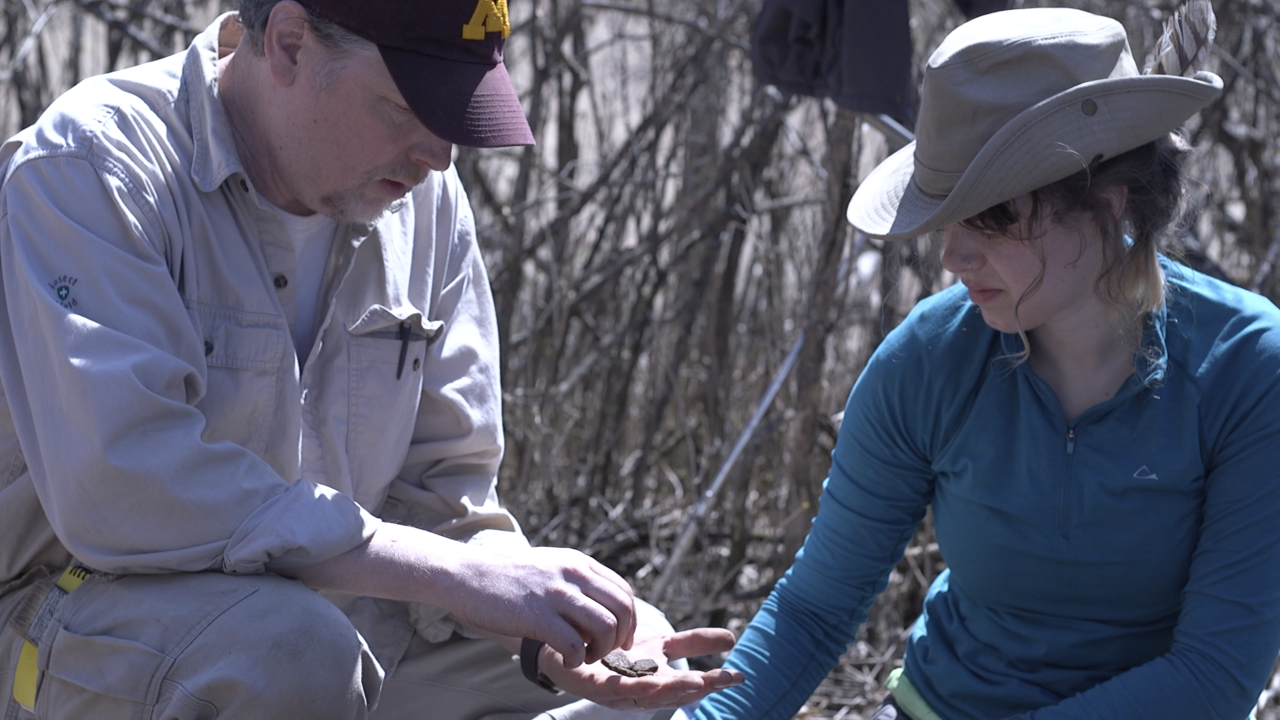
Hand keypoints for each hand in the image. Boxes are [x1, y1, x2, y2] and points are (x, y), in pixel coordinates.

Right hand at [444, 544, 637, 667]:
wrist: (464, 573)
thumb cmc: (504, 576)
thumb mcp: (548, 565)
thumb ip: (574, 580)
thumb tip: (597, 607)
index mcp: (578, 563)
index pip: (623, 591)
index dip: (630, 619)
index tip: (623, 638)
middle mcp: (573, 574)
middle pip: (622, 609)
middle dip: (621, 637)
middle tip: (608, 652)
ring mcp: (556, 594)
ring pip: (605, 627)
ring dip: (601, 650)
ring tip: (585, 656)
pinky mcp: (537, 616)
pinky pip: (574, 645)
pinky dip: (576, 659)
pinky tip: (566, 660)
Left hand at [537, 627, 744, 710]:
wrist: (565, 649)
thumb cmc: (615, 652)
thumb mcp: (659, 644)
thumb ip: (693, 644)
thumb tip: (732, 639)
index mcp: (661, 673)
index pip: (691, 671)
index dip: (715, 672)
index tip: (741, 670)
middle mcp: (644, 684)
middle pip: (677, 688)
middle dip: (703, 686)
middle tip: (729, 679)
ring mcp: (622, 688)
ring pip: (653, 694)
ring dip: (676, 690)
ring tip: (700, 682)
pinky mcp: (598, 686)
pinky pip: (620, 689)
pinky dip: (638, 689)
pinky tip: (653, 682)